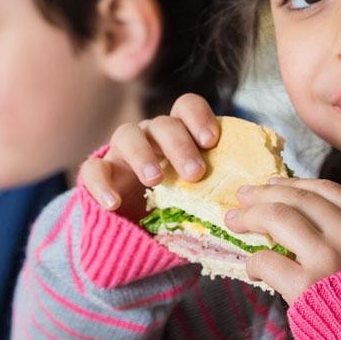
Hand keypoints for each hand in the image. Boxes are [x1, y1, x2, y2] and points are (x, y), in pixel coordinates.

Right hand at [79, 93, 218, 219]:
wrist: (135, 232)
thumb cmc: (177, 209)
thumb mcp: (200, 197)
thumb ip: (218, 189)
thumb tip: (247, 197)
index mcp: (177, 135)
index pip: (186, 107)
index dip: (199, 117)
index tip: (211, 141)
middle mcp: (149, 137)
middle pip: (163, 124)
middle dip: (179, 145)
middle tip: (195, 173)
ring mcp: (121, 153)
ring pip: (126, 134)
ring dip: (143, 155)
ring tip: (155, 180)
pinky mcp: (98, 175)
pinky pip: (93, 170)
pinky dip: (101, 184)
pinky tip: (113, 204)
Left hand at [225, 178, 340, 303]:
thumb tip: (306, 219)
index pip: (325, 190)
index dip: (294, 183)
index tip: (273, 183)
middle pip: (297, 198)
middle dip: (264, 193)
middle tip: (243, 196)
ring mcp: (327, 257)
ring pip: (277, 216)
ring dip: (250, 216)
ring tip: (234, 220)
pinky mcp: (305, 285)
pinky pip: (267, 260)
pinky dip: (255, 261)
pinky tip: (253, 267)